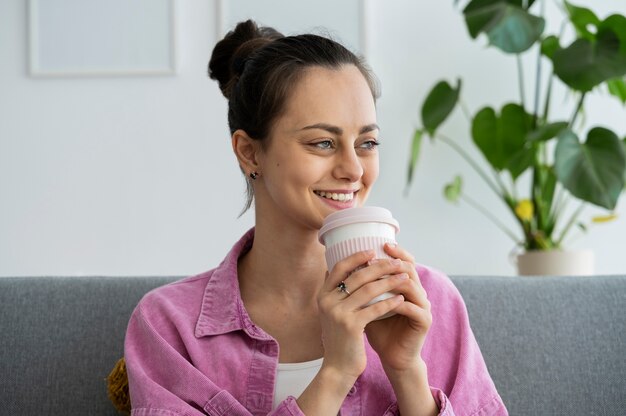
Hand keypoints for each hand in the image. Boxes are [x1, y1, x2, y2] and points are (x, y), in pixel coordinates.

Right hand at [317, 249, 409, 379]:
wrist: (337, 367)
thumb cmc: (340, 338)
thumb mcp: (331, 313)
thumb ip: (334, 292)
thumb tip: (336, 268)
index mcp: (323, 295)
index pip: (339, 267)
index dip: (356, 257)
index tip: (372, 250)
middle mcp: (328, 302)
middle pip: (357, 276)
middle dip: (380, 266)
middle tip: (396, 262)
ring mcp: (338, 314)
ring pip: (368, 290)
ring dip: (390, 282)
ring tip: (404, 278)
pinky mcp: (351, 326)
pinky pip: (375, 309)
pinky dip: (390, 302)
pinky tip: (401, 299)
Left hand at [365, 243, 432, 372]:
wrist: (392, 356)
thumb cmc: (378, 328)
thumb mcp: (366, 304)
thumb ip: (359, 287)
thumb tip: (334, 268)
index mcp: (406, 286)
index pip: (405, 261)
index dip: (395, 251)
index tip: (379, 244)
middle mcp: (418, 293)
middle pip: (409, 268)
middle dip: (391, 262)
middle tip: (374, 259)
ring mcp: (423, 306)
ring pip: (411, 285)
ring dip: (392, 280)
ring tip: (375, 278)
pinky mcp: (424, 322)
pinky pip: (412, 308)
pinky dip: (397, 303)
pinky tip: (385, 301)